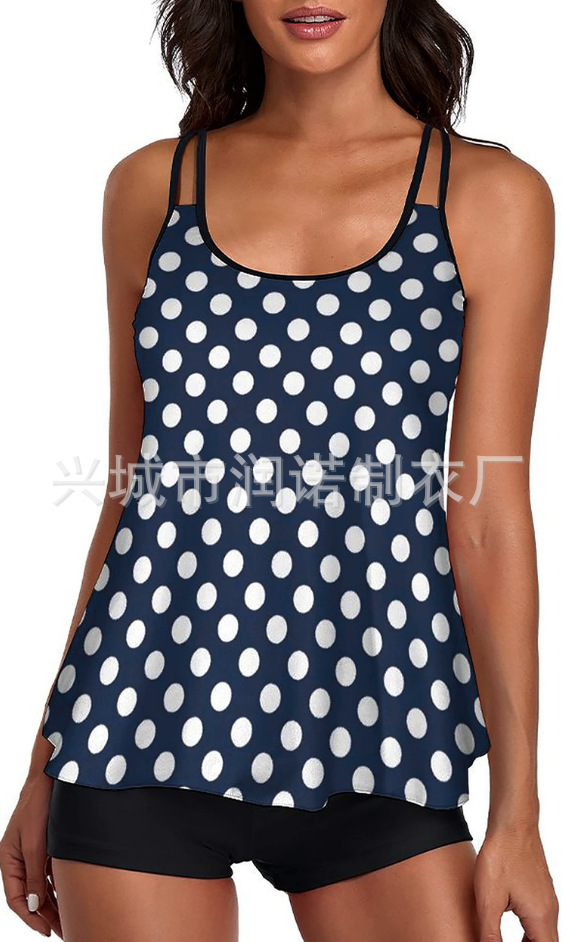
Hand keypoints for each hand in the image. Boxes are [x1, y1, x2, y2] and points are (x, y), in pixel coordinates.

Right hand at [0, 772, 61, 937]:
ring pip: (41, 886)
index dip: (31, 918)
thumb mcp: (36, 843)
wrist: (51, 779)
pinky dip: (59, 886)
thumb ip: (34, 874)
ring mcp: (32, 853)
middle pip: (30, 896)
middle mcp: (19, 859)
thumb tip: (35, 905)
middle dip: (45, 915)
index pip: (17, 899)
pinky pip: (50, 874)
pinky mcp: (46, 846)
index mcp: (9, 860)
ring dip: (54, 903)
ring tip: (69, 920)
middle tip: (63, 931)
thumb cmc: (38, 806)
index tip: (46, 930)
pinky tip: (70, 897)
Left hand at [474, 820, 558, 941]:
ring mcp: (546, 899)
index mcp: (541, 917)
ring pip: (542, 933)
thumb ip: (490, 932)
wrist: (513, 822)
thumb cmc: (502, 855)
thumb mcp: (488, 899)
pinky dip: (528, 930)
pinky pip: (538, 919)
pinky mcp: (539, 889)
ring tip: (501, 941)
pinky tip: (509, 925)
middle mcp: (549, 910)